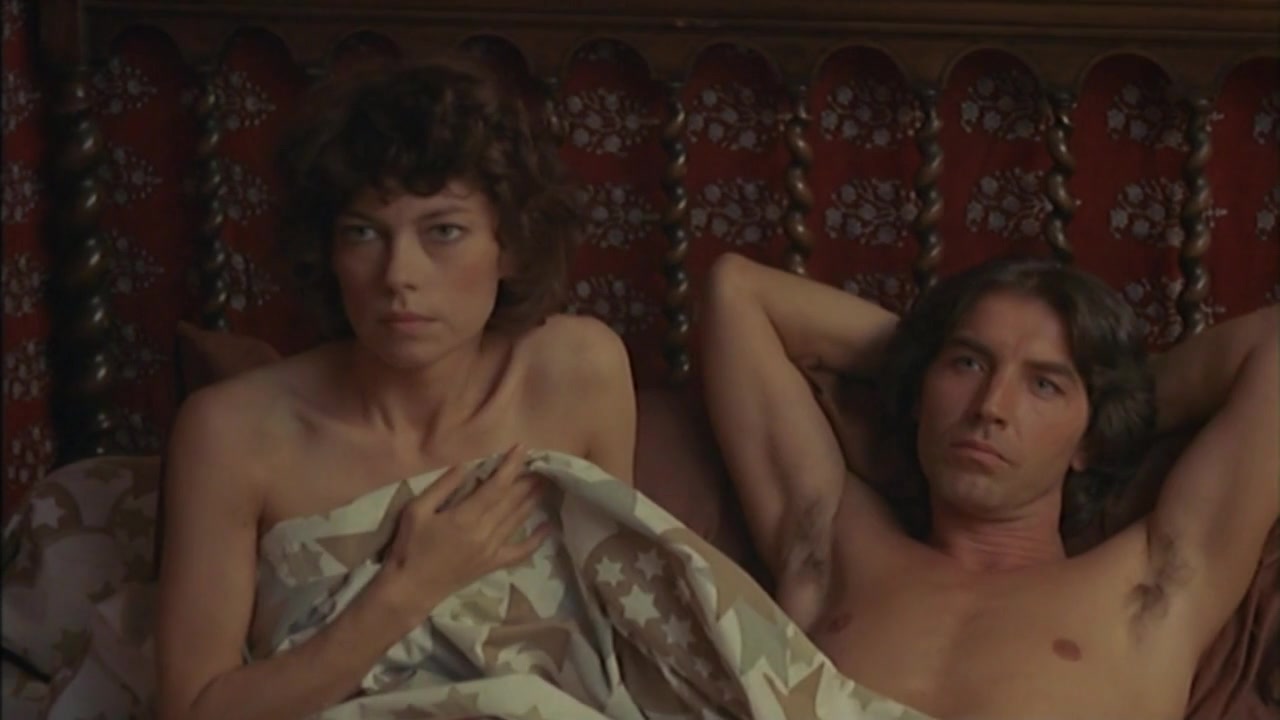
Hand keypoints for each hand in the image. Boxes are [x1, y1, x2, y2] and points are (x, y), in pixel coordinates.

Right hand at [378, 444, 550, 618]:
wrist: (410, 589)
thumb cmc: (409, 547)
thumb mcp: (416, 510)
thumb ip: (443, 486)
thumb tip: (466, 464)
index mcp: (465, 517)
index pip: (496, 486)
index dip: (511, 466)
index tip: (522, 448)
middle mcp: (484, 532)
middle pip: (512, 500)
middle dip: (528, 479)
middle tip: (542, 462)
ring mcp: (492, 550)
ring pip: (518, 519)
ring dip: (533, 499)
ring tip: (546, 482)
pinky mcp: (493, 564)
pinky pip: (520, 552)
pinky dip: (536, 540)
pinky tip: (549, 526)